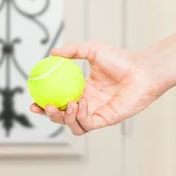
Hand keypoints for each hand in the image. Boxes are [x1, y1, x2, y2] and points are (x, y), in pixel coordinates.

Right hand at [30, 42, 164, 134]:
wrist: (142, 70)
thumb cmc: (122, 59)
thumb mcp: (93, 50)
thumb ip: (73, 50)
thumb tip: (52, 52)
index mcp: (80, 90)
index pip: (58, 100)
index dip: (43, 103)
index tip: (33, 100)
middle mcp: (86, 104)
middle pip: (61, 116)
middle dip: (49, 115)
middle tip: (44, 106)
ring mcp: (94, 113)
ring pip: (72, 125)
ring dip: (64, 118)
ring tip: (69, 104)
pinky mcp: (104, 120)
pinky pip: (86, 124)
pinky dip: (80, 116)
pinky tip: (81, 103)